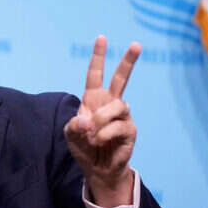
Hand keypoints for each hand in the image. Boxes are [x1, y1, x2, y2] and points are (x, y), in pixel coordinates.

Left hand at [64, 36, 140, 206]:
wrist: (96, 169)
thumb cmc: (84, 147)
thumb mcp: (71, 134)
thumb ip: (74, 124)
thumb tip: (88, 120)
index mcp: (94, 99)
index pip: (96, 74)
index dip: (98, 57)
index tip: (102, 38)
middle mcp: (110, 104)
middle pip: (121, 78)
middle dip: (129, 61)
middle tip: (137, 44)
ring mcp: (122, 116)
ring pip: (117, 106)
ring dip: (101, 120)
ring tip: (93, 135)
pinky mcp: (130, 130)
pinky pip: (119, 126)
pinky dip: (105, 134)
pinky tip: (99, 141)